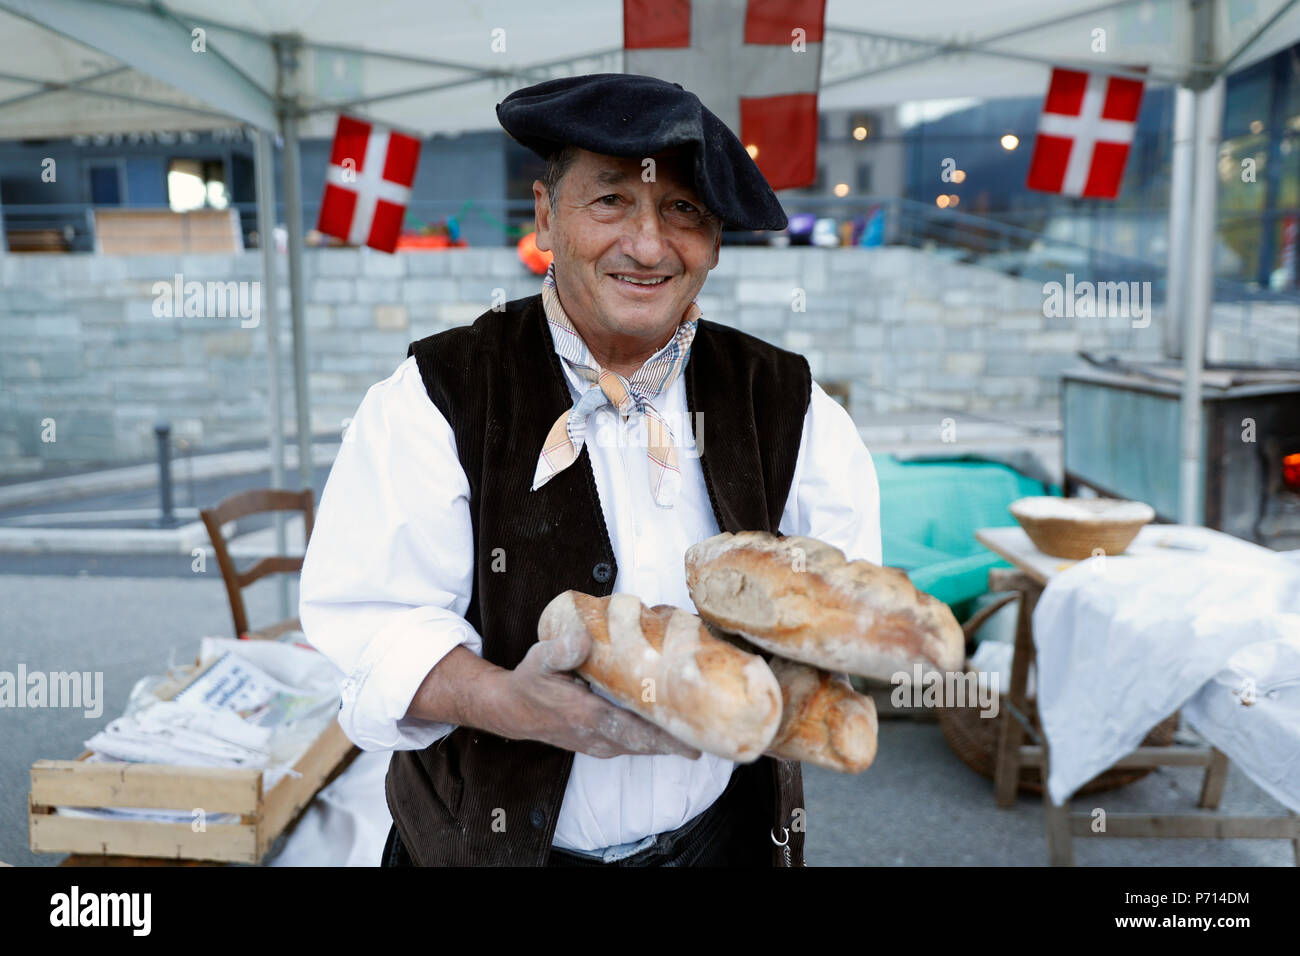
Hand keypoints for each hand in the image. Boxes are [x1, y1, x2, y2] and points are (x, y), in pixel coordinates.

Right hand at [495, 630, 701, 759]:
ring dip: (671, 741)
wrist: (512, 710)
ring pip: (644, 746)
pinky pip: (635, 744)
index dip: (664, 737)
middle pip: (648, 744)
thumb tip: (584, 638)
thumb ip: (560, 650)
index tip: (693, 741)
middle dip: (680, 742)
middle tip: (713, 736)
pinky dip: (656, 739)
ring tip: (702, 731)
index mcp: (588, 717)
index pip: (633, 731)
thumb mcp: (538, 660)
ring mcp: (601, 744)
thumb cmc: (531, 682)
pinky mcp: (603, 743)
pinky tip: (674, 727)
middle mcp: (598, 737)